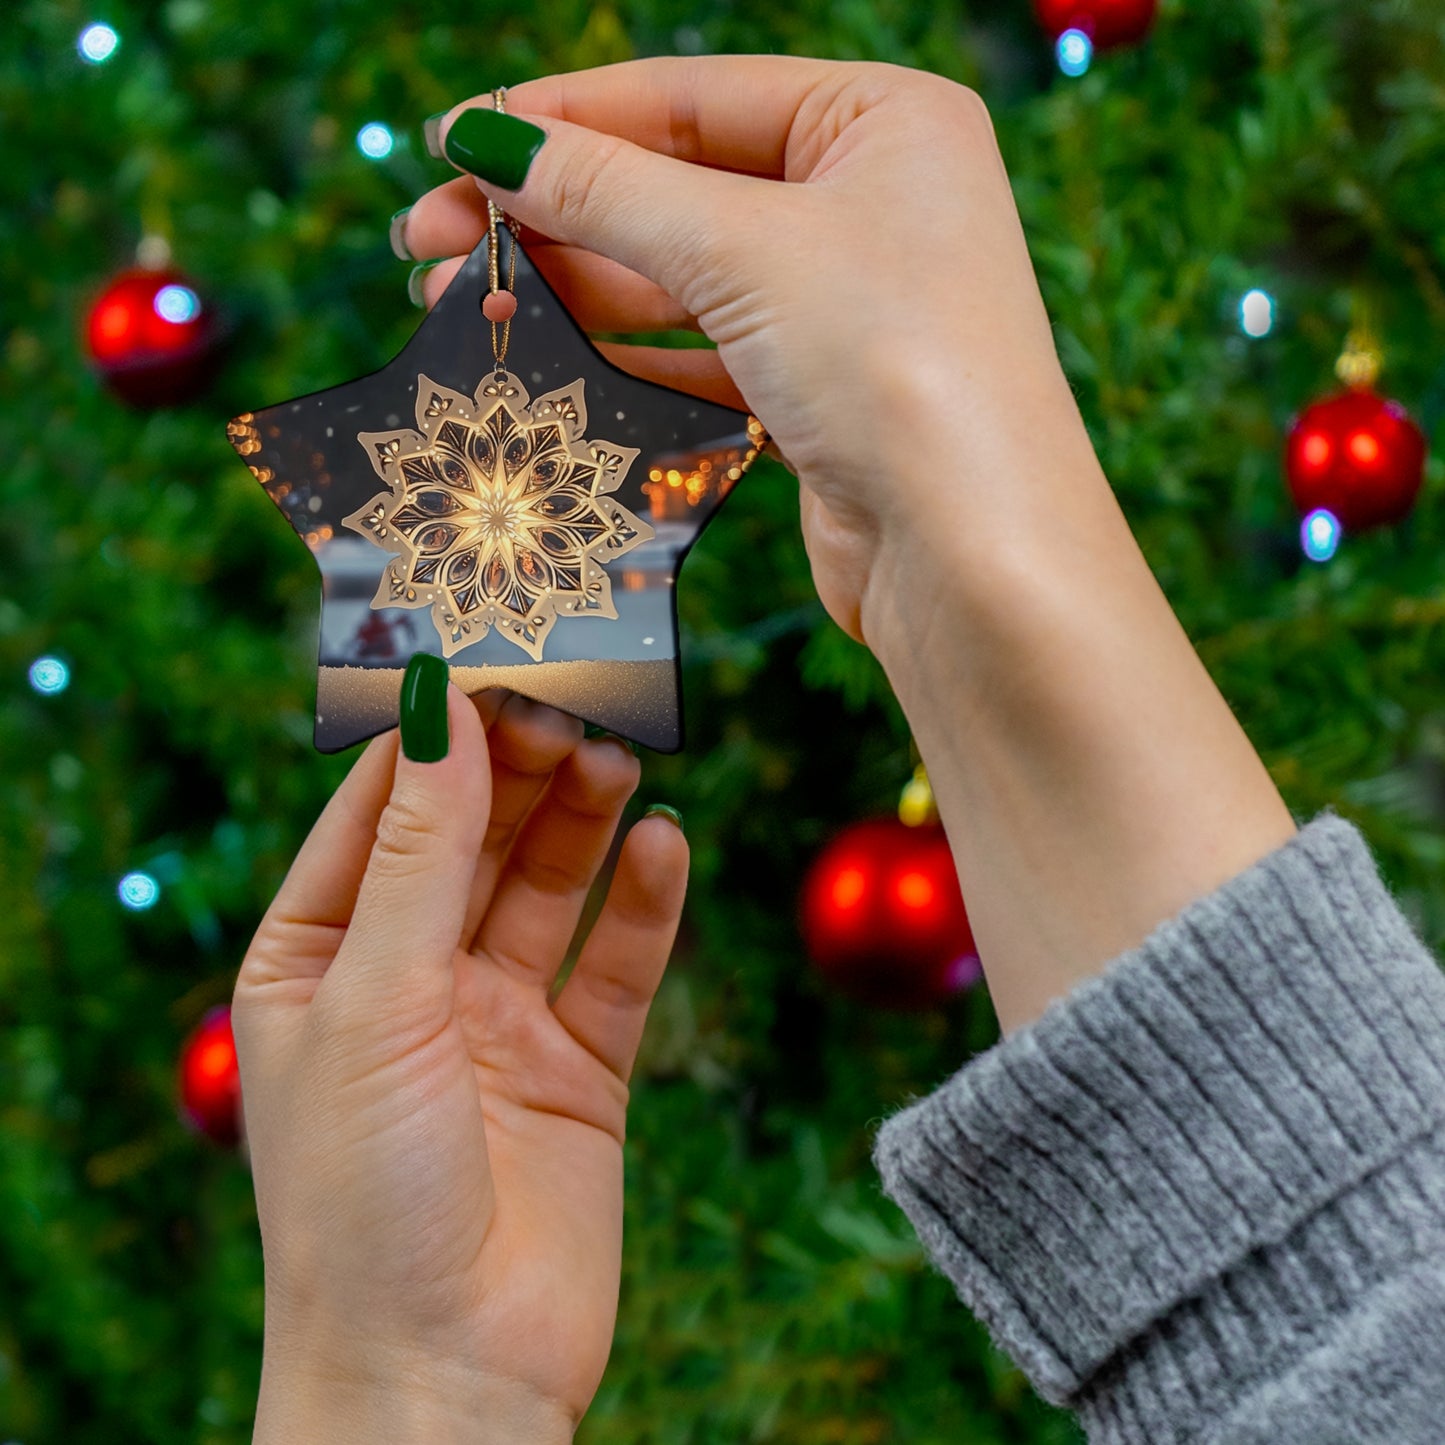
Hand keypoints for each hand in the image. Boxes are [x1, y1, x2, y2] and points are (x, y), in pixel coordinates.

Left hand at [233, 689, 686, 1441]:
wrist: (445, 1379)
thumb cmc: (362, 1199)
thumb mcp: (374, 1001)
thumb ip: (418, 853)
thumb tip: (440, 710)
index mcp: (318, 960)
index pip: (378, 813)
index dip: (433, 738)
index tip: (492, 661)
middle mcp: (407, 980)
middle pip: (473, 838)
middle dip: (520, 770)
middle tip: (576, 704)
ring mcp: (497, 1023)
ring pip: (549, 887)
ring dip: (583, 821)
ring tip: (620, 758)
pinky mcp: (579, 1069)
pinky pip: (617, 964)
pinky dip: (644, 904)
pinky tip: (666, 846)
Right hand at [401, 56, 1092, 643]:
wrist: (972, 555)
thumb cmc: (896, 366)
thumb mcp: (743, 249)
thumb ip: (608, 190)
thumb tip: (488, 141)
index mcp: (881, 119)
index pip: (688, 95)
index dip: (561, 117)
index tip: (452, 142)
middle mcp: (869, 200)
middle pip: (674, 185)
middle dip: (549, 211)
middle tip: (427, 239)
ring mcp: (845, 301)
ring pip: (679, 274)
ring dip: (570, 285)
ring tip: (459, 300)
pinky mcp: (820, 390)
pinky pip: (701, 350)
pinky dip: (622, 351)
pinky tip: (542, 350)